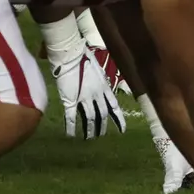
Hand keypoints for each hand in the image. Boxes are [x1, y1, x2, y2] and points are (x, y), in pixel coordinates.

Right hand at [48, 19, 126, 137]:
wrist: (71, 56)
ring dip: (90, 129)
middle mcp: (97, 94)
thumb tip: (102, 86)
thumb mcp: (98, 70)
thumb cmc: (84, 59)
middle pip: (103, 114)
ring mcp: (84, 97)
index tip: (122, 130)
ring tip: (89, 138)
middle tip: (101, 135)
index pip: (114, 106)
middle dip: (102, 126)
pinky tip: (71, 135)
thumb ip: (100, 81)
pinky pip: (72, 116)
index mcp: (105, 87)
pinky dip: (71, 127)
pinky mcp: (71, 99)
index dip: (119, 119)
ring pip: (90, 117)